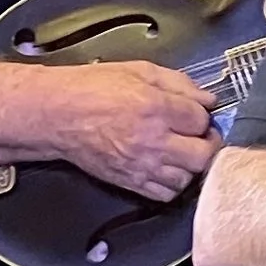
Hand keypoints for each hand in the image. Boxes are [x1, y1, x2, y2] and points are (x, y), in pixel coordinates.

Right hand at [50, 61, 218, 204]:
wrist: (58, 114)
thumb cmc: (91, 90)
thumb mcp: (139, 70)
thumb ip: (178, 83)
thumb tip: (205, 97)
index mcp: (156, 108)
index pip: (201, 119)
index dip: (203, 115)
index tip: (197, 113)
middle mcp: (152, 140)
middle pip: (203, 155)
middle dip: (207, 144)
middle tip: (201, 136)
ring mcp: (142, 165)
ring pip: (187, 178)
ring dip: (190, 165)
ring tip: (182, 152)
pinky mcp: (130, 181)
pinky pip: (165, 194)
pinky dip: (172, 184)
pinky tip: (167, 169)